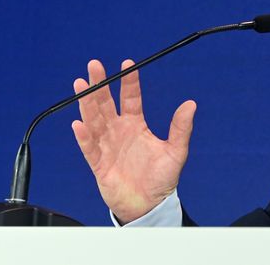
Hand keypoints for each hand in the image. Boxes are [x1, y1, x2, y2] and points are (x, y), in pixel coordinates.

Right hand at [71, 59, 195, 223]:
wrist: (150, 205)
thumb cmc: (162, 179)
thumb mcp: (176, 151)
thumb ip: (181, 128)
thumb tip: (191, 104)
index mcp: (136, 125)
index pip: (130, 98)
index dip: (128, 81)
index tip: (127, 63)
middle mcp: (119, 131)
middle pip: (106, 103)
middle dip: (99, 84)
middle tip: (94, 65)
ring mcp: (107, 145)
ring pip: (94, 120)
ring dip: (86, 104)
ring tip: (80, 85)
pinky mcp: (99, 163)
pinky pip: (89, 148)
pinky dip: (84, 137)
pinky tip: (79, 124)